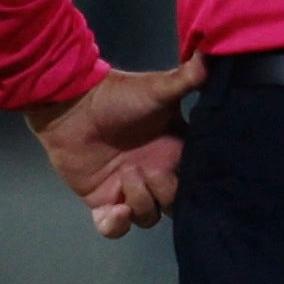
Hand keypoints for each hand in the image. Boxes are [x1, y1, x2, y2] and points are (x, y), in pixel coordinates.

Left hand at [23, 55, 206, 240]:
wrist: (71, 104)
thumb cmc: (117, 95)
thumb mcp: (157, 88)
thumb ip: (187, 79)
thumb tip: (212, 55)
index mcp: (175, 153)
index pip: (196, 182)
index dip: (196, 185)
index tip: (188, 174)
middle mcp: (155, 174)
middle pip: (174, 205)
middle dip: (165, 194)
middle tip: (147, 170)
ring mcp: (129, 190)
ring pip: (148, 217)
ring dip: (140, 203)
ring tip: (124, 176)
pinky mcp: (102, 201)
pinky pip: (115, 229)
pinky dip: (115, 226)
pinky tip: (113, 211)